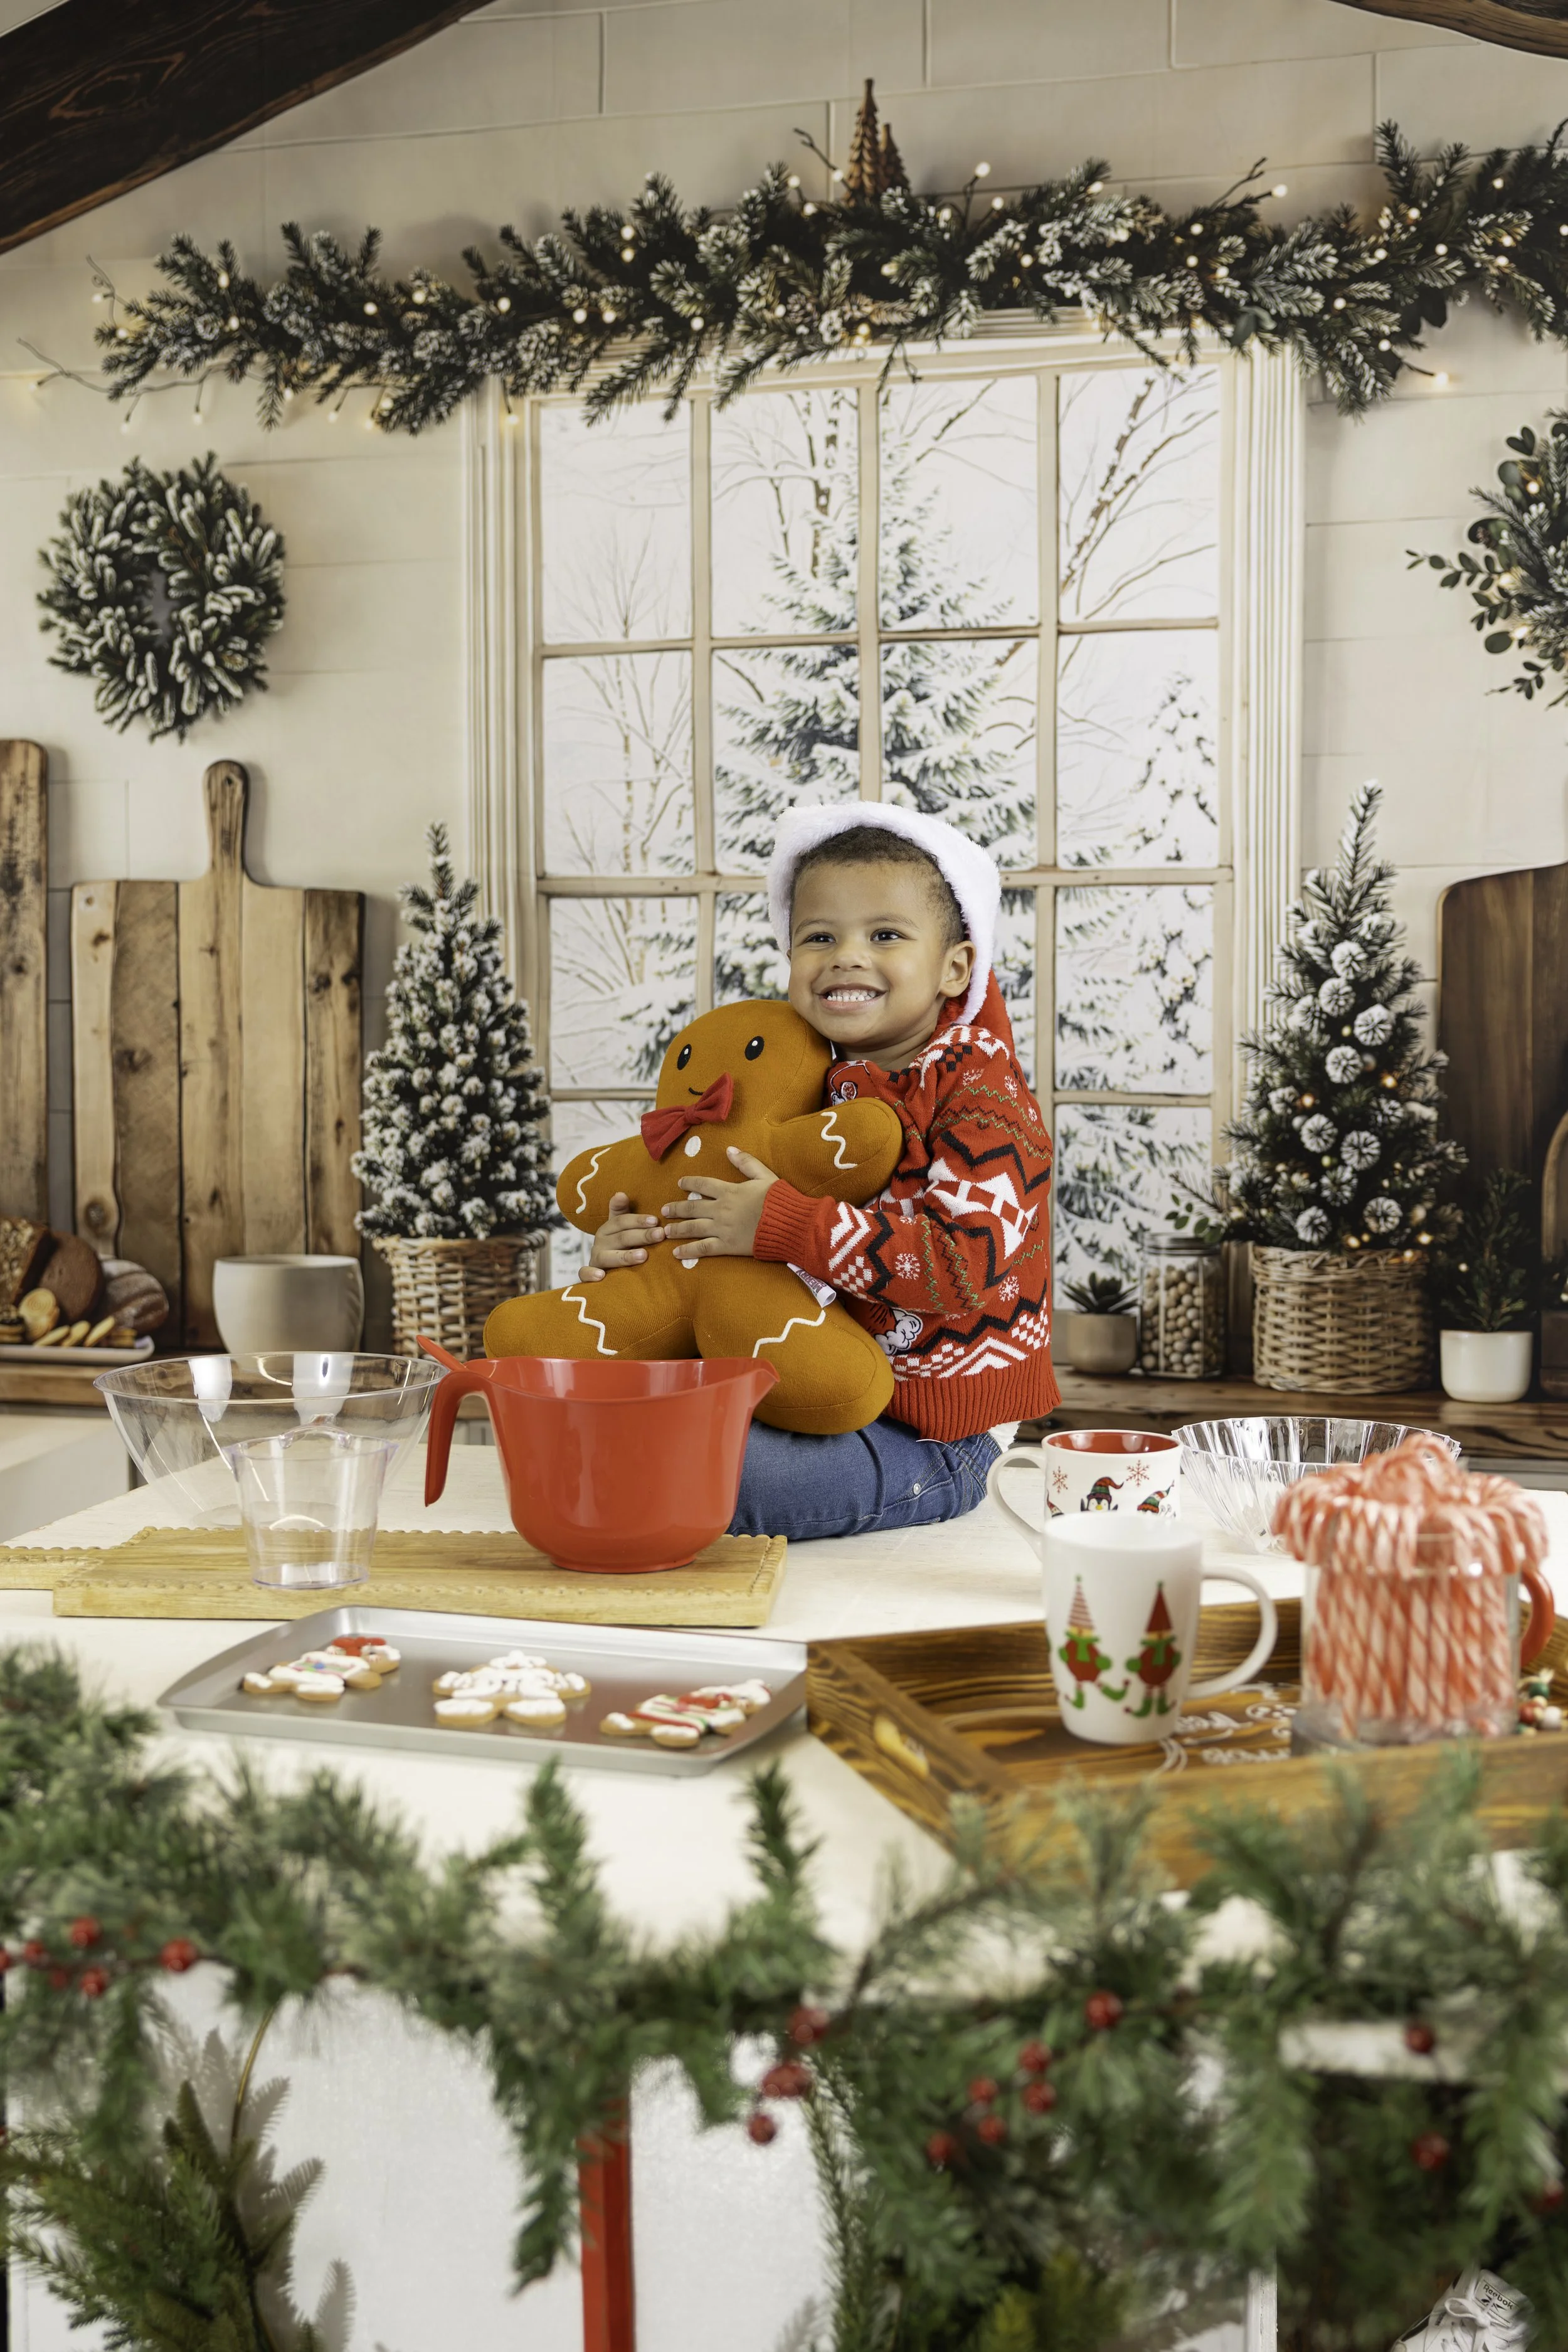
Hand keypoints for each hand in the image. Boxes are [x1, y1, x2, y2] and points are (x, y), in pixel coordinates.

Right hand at [579, 1191, 663, 1284]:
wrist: (605, 1268)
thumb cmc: (619, 1245)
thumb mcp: (621, 1227)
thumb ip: (621, 1211)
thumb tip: (621, 1193)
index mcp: (608, 1228)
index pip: (622, 1221)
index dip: (638, 1220)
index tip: (656, 1220)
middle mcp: (600, 1242)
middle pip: (621, 1238)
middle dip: (641, 1236)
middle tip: (660, 1235)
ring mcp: (595, 1259)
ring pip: (607, 1256)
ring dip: (625, 1256)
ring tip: (643, 1255)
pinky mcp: (589, 1275)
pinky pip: (585, 1274)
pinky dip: (590, 1274)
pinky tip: (601, 1277)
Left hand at [662, 1149, 777, 1261]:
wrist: (789, 1223)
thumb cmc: (779, 1199)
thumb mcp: (764, 1175)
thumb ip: (746, 1162)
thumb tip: (729, 1149)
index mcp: (729, 1191)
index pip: (703, 1185)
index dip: (689, 1183)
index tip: (680, 1183)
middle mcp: (721, 1209)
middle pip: (692, 1208)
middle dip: (676, 1209)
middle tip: (664, 1210)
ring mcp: (722, 1228)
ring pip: (693, 1228)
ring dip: (677, 1229)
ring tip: (665, 1231)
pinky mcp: (727, 1246)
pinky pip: (703, 1249)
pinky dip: (688, 1250)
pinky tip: (676, 1252)